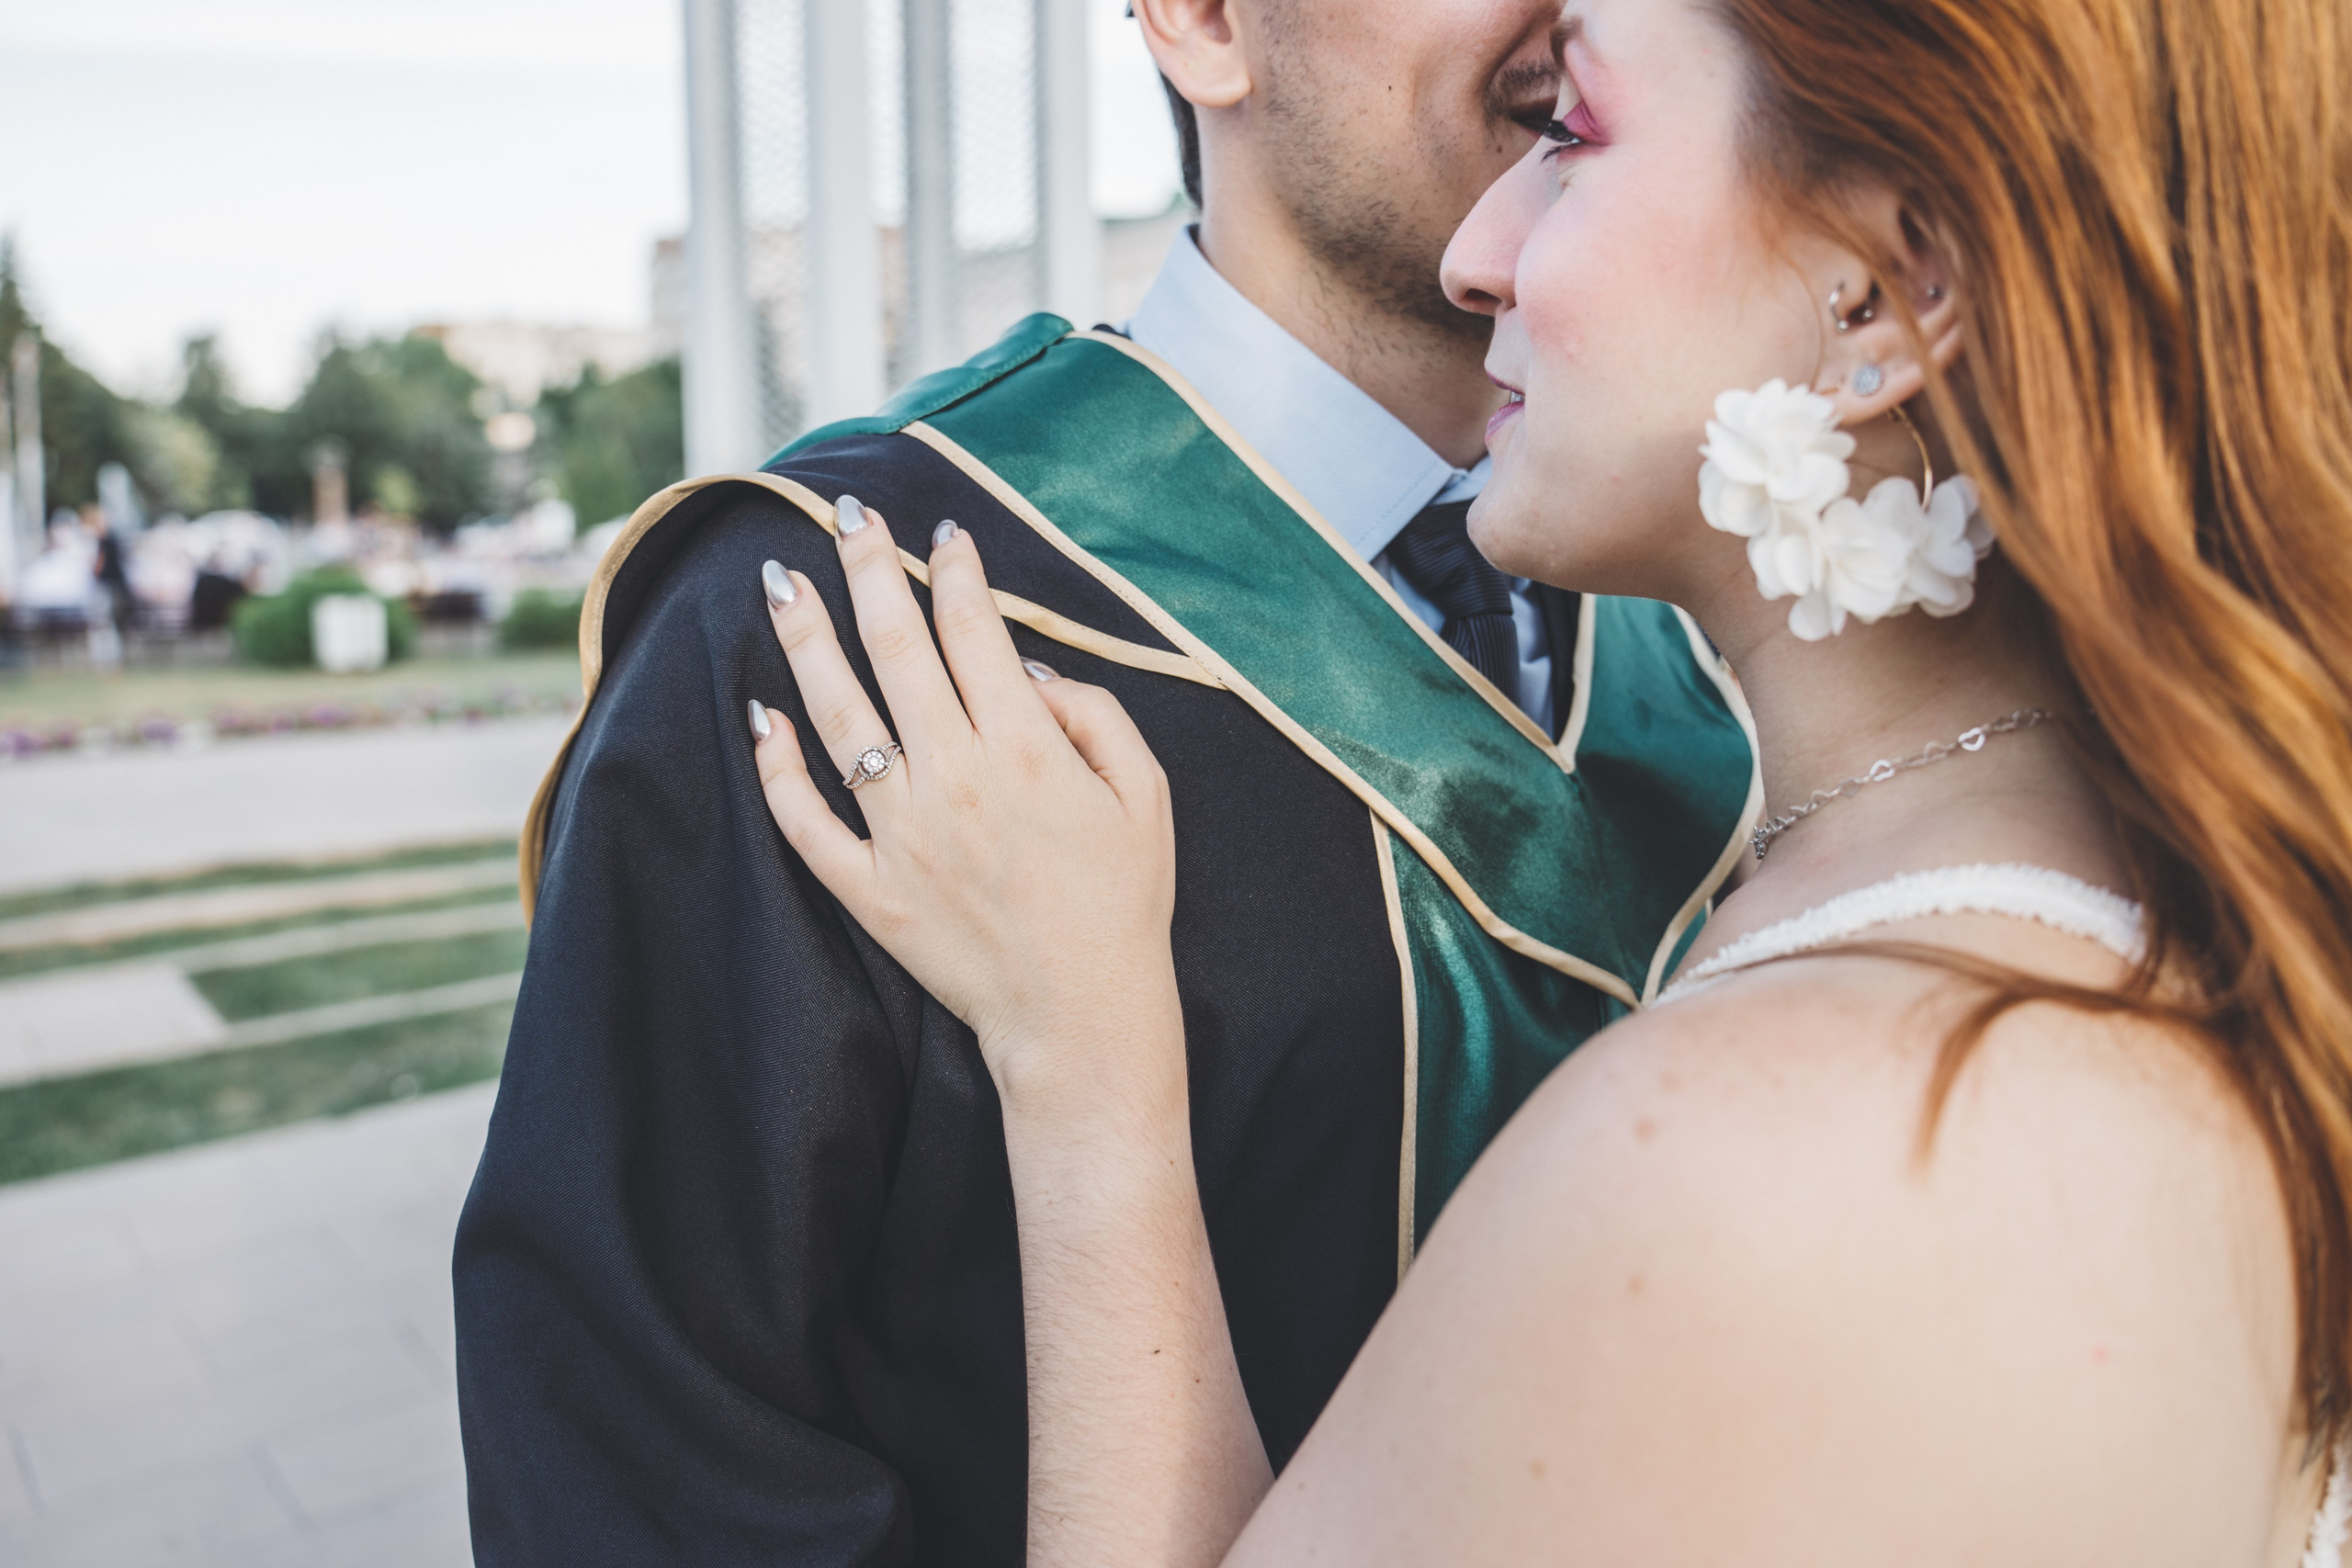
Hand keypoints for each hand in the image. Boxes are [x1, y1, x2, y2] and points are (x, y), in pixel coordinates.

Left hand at [746, 496, 1182, 1111]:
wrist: (1083, 1018)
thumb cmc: (1123, 903)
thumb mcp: (1145, 795)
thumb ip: (1092, 715)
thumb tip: (1022, 667)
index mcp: (1024, 747)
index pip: (974, 631)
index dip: (956, 571)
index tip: (943, 532)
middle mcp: (953, 778)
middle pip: (895, 649)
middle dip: (869, 570)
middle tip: (847, 517)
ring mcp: (902, 834)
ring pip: (838, 715)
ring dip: (805, 640)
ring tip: (779, 584)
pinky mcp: (870, 890)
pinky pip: (806, 822)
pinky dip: (777, 769)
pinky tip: (761, 715)